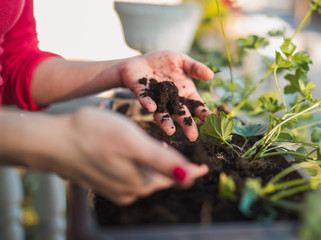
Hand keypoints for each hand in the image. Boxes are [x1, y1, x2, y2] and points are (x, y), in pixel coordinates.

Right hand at [62, 108, 207, 204]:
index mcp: (141, 181)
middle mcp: (132, 190)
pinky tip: (140, 156)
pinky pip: (133, 178)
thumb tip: (187, 178)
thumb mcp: (132, 142)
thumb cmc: (92, 135)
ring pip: (148, 178)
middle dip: (176, 167)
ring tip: (165, 152)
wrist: (52, 142)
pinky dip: (142, 167)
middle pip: (163, 178)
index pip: (177, 177)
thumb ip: (161, 162)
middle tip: (187, 157)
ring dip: (158, 166)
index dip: (192, 171)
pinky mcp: (106, 185)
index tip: (205, 168)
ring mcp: (118, 189)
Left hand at [119, 51, 213, 140]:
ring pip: (162, 112)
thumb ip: (195, 67)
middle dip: (187, 125)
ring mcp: (156, 98)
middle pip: (181, 114)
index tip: (209, 120)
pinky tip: (151, 108)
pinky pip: (145, 99)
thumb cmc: (164, 62)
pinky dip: (148, 103)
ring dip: (165, 122)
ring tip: (170, 131)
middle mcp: (172, 99)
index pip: (196, 104)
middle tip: (193, 137)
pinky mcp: (142, 93)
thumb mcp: (182, 60)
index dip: (203, 112)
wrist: (140, 61)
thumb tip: (211, 75)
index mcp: (184, 92)